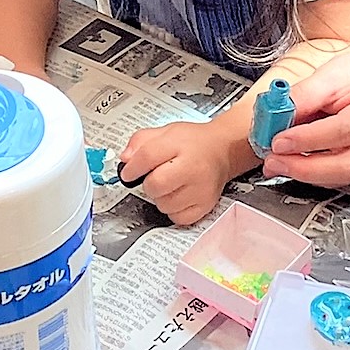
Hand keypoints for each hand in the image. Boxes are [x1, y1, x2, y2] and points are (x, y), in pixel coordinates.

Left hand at [120, 121, 236, 224]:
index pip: (147, 157)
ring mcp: (201, 189)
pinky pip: (177, 217)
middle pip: (155, 185)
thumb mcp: (166, 131)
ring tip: (171, 185)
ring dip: (161, 197)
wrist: (223, 150)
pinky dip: (173, 210)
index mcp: (181, 145)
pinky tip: (179, 196)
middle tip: (155, 176)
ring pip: (164, 205)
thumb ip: (140, 141)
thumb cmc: (194, 143)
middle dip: (148, 183)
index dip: (131, 167)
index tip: (128, 172)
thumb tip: (125, 160)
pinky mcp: (205, 205)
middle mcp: (194, 168)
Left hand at [262, 45, 349, 185]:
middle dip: (303, 168)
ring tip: (280, 163)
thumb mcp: (334, 72)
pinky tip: (299, 163)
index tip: (277, 141)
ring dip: (307, 174)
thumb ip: (304, 96)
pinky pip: (346, 176)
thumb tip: (275, 119)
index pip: (342, 131)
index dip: (306, 140)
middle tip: (273, 161)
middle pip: (346, 165)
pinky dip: (319, 173)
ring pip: (345, 176)